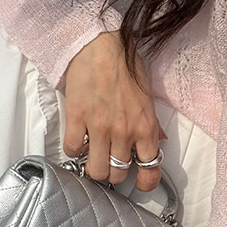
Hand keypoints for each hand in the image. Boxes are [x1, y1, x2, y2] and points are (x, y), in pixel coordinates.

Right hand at [63, 35, 165, 194]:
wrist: (100, 44)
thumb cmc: (126, 65)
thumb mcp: (148, 95)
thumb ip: (151, 123)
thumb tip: (155, 142)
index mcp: (144, 126)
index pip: (149, 169)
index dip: (145, 182)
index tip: (140, 182)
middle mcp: (123, 132)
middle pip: (117, 174)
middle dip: (114, 172)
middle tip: (110, 161)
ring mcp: (98, 127)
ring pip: (95, 170)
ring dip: (94, 167)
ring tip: (93, 156)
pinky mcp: (76, 118)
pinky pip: (71, 150)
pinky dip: (74, 150)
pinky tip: (78, 139)